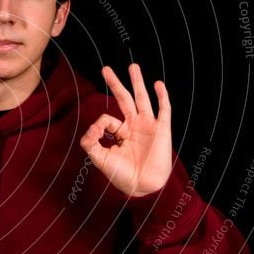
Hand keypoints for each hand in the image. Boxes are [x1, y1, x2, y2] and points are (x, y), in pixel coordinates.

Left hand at [80, 63, 171, 196]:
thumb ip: (90, 142)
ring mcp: (148, 126)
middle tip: (106, 69)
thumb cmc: (122, 176)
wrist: (143, 187)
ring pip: (142, 99)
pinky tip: (157, 84)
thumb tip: (92, 127)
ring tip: (133, 66)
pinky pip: (163, 110)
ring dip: (137, 82)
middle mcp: (134, 126)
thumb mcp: (100, 158)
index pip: (107, 119)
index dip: (100, 124)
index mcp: (120, 133)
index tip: (99, 135)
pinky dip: (162, 97)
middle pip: (124, 99)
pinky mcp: (162, 130)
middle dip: (116, 84)